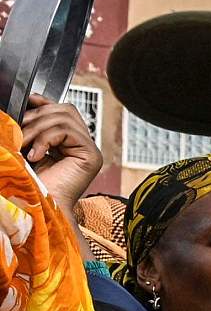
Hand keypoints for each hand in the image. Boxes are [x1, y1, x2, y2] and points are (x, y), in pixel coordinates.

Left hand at [17, 93, 102, 211]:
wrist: (37, 209)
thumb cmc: (29, 183)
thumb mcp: (27, 146)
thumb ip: (32, 126)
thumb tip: (29, 101)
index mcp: (67, 142)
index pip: (60, 109)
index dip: (42, 103)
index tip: (23, 105)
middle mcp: (82, 144)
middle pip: (63, 110)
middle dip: (35, 118)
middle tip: (18, 136)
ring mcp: (89, 150)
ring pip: (64, 118)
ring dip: (37, 130)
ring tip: (24, 147)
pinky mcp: (91, 156)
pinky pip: (67, 131)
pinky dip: (45, 140)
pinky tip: (36, 156)